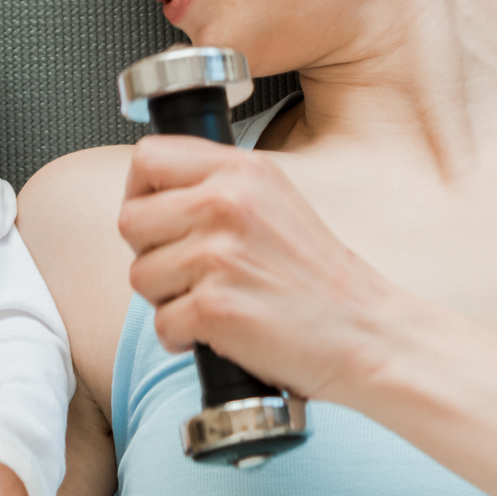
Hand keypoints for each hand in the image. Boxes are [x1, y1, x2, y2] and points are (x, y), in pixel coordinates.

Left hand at [116, 134, 400, 402]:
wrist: (365, 333)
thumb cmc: (319, 280)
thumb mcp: (274, 202)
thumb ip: (217, 186)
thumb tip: (152, 193)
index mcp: (242, 170)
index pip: (147, 157)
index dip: (140, 193)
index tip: (159, 219)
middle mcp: (228, 203)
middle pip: (130, 220)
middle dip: (151, 254)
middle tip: (191, 272)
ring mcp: (220, 254)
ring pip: (140, 276)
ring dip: (168, 300)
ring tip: (216, 301)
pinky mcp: (214, 307)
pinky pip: (161, 324)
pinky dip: (184, 338)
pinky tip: (221, 331)